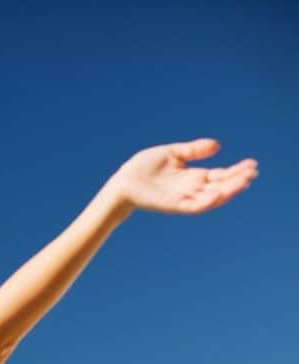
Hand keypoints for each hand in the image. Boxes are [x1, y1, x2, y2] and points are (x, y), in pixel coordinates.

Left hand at [109, 138, 257, 214]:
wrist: (123, 182)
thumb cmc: (143, 168)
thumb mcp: (171, 153)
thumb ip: (193, 150)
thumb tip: (217, 146)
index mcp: (193, 176)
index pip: (220, 175)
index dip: (236, 171)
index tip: (251, 164)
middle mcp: (191, 188)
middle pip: (220, 186)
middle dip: (237, 180)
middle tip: (252, 172)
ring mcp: (184, 198)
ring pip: (211, 198)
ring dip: (228, 191)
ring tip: (243, 182)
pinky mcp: (174, 205)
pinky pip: (194, 206)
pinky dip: (207, 201)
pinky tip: (218, 192)